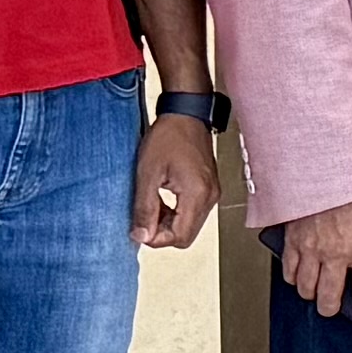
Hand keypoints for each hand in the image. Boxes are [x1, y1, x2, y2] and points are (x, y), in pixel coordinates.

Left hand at [133, 111, 219, 250]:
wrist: (186, 114)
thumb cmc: (169, 137)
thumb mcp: (148, 173)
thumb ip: (144, 208)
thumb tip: (140, 236)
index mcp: (196, 195)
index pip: (179, 237)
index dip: (156, 238)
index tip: (139, 227)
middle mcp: (210, 197)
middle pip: (186, 235)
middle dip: (162, 232)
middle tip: (143, 216)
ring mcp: (212, 193)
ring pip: (190, 226)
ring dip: (168, 223)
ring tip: (151, 204)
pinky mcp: (210, 188)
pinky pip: (194, 213)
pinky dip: (176, 213)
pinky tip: (162, 199)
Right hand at [276, 189, 351, 327]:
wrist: (325, 167)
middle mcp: (335, 254)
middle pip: (329, 297)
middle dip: (331, 309)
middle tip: (333, 309)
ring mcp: (311, 249)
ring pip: (306, 288)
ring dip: (311, 294)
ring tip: (317, 292)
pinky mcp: (293, 241)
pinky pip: (289, 270)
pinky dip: (293, 277)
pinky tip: (299, 276)